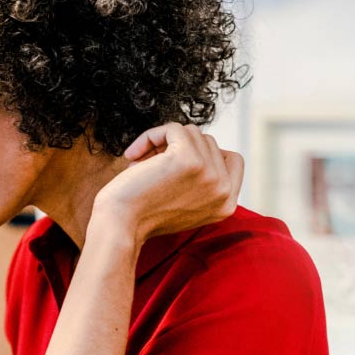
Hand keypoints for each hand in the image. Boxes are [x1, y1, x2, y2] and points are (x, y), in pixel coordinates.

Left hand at [93, 123, 243, 243]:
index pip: (233, 160)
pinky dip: (150, 136)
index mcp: (226, 205)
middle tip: (151, 165)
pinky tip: (133, 155)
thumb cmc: (143, 215)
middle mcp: (224, 190)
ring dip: (161, 142)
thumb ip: (202, 183)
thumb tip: (200, 146)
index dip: (206, 153)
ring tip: (142, 163)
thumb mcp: (186, 204)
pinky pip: (173, 128)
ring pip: (191, 133)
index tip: (177, 163)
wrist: (120, 226)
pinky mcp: (188, 158)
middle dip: (178, 147)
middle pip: (208, 142)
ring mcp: (209, 174)